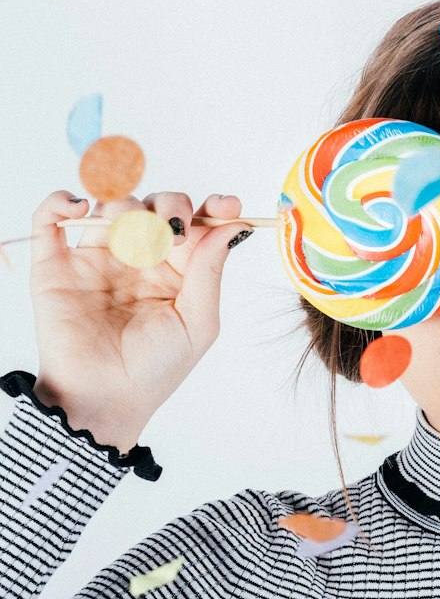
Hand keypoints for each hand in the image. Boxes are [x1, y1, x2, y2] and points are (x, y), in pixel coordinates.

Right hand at [28, 190, 252, 446]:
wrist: (104, 397)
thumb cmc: (156, 369)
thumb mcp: (198, 322)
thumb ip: (210, 271)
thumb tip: (231, 224)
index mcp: (177, 273)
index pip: (196, 226)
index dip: (213, 208)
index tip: (226, 204)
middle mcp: (139, 260)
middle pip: (156, 207)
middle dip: (170, 206)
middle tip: (174, 231)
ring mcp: (97, 259)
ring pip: (112, 206)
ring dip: (126, 207)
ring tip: (132, 236)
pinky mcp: (56, 265)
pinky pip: (49, 219)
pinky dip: (60, 202)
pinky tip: (80, 208)